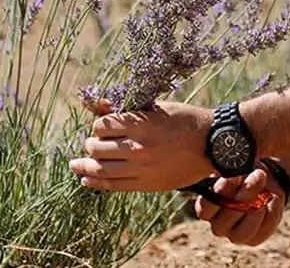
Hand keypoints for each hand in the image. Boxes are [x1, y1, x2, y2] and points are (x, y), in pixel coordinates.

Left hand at [69, 100, 213, 191]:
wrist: (212, 144)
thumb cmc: (185, 120)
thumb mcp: (156, 107)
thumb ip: (125, 109)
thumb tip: (95, 103)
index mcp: (141, 124)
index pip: (102, 126)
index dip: (98, 126)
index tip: (103, 127)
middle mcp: (138, 147)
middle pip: (97, 148)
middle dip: (91, 145)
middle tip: (93, 144)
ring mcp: (142, 168)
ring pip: (101, 169)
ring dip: (86, 165)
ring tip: (77, 165)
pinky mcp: (147, 184)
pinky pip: (113, 186)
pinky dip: (95, 182)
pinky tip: (86, 178)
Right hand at [195, 167, 285, 246]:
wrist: (264, 179)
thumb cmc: (245, 170)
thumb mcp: (238, 165)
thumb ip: (233, 169)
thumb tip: (236, 172)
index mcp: (207, 206)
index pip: (204, 210)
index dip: (219, 194)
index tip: (235, 175)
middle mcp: (217, 223)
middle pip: (223, 223)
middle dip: (243, 197)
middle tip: (258, 176)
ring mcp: (235, 234)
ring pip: (243, 233)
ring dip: (255, 210)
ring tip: (264, 192)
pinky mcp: (254, 238)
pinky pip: (263, 231)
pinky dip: (271, 213)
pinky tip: (273, 198)